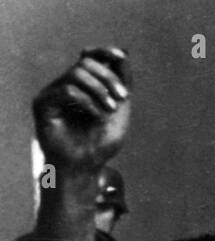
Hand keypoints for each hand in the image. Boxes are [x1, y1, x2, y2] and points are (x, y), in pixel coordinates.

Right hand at [33, 47, 130, 171]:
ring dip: (100, 90)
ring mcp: (53, 93)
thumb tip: (123, 54)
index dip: (104, 52)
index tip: (120, 56)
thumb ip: (122, 84)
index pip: (89, 57)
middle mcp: (66, 85)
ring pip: (76, 73)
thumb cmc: (102, 142)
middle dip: (109, 77)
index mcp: (84, 85)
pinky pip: (67, 90)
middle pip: (86, 63)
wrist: (86, 166)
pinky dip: (88, 102)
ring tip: (111, 109)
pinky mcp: (43, 103)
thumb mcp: (120, 111)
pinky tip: (97, 117)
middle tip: (123, 97)